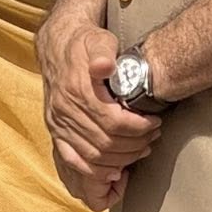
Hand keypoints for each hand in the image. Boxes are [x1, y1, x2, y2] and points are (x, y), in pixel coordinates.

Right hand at [41, 23, 159, 188]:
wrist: (57, 44)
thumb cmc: (84, 43)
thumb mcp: (98, 39)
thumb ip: (103, 52)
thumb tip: (105, 66)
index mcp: (77, 90)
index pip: (113, 123)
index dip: (139, 128)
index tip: (155, 123)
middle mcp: (64, 110)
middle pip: (106, 143)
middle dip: (135, 144)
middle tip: (153, 137)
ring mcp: (58, 123)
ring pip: (93, 156)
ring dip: (121, 159)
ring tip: (141, 149)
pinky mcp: (55, 130)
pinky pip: (73, 160)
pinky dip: (94, 171)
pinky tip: (113, 171)